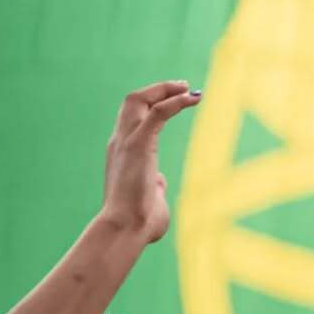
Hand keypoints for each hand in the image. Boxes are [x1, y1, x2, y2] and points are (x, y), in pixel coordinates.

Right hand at [99, 81, 200, 243]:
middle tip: (183, 85)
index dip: (153, 104)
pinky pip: (158, 113)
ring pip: (139, 99)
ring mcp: (127, 142)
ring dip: (164, 89)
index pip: (133, 117)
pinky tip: (192, 98)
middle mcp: (120, 142)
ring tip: (187, 87)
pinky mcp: (139, 145)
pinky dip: (174, 101)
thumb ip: (154, 187)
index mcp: (122, 153)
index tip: (177, 99)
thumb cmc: (139, 222)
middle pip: (132, 101)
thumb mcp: (149, 198)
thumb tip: (159, 184)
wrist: (126, 228)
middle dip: (157, 89)